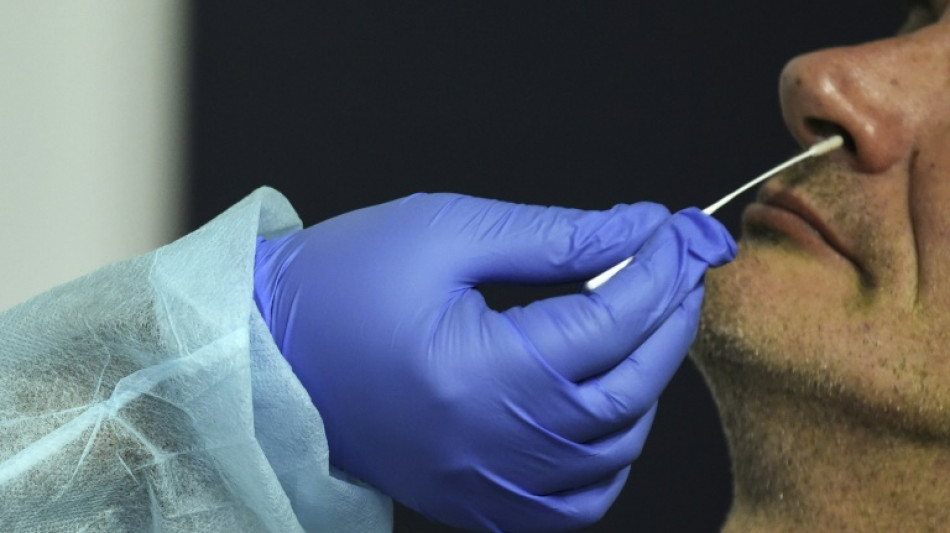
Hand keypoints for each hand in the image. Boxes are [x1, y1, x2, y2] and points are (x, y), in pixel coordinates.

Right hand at [253, 193, 734, 531]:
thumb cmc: (341, 283)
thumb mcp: (445, 233)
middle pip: (626, 391)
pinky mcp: (473, 500)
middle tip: (675, 272)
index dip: (655, 270)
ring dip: (643, 386)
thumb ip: (553, 237)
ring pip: (612, 452)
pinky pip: (572, 505)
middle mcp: (490, 443)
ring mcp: (483, 483)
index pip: (609, 320)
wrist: (268, 350)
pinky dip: (606, 457)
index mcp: (480, 370)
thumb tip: (633, 229)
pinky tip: (601, 408)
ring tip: (638, 328)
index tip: (670, 232)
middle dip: (667, 323)